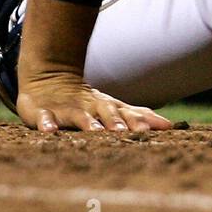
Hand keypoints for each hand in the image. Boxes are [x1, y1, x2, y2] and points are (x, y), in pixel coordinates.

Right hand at [16, 70, 172, 133]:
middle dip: (115, 121)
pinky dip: (46, 123)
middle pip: (105, 111)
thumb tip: (169, 125)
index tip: (157, 129)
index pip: (127, 113)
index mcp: (106, 106)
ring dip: (87, 122)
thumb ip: (138, 116)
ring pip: (78, 115)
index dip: (140, 121)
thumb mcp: (112, 107)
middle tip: (125, 131)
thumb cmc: (86, 101)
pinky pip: (44, 117)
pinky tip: (49, 131)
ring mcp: (66, 108)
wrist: (48, 80)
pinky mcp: (42, 111)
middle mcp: (89, 106)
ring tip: (94, 131)